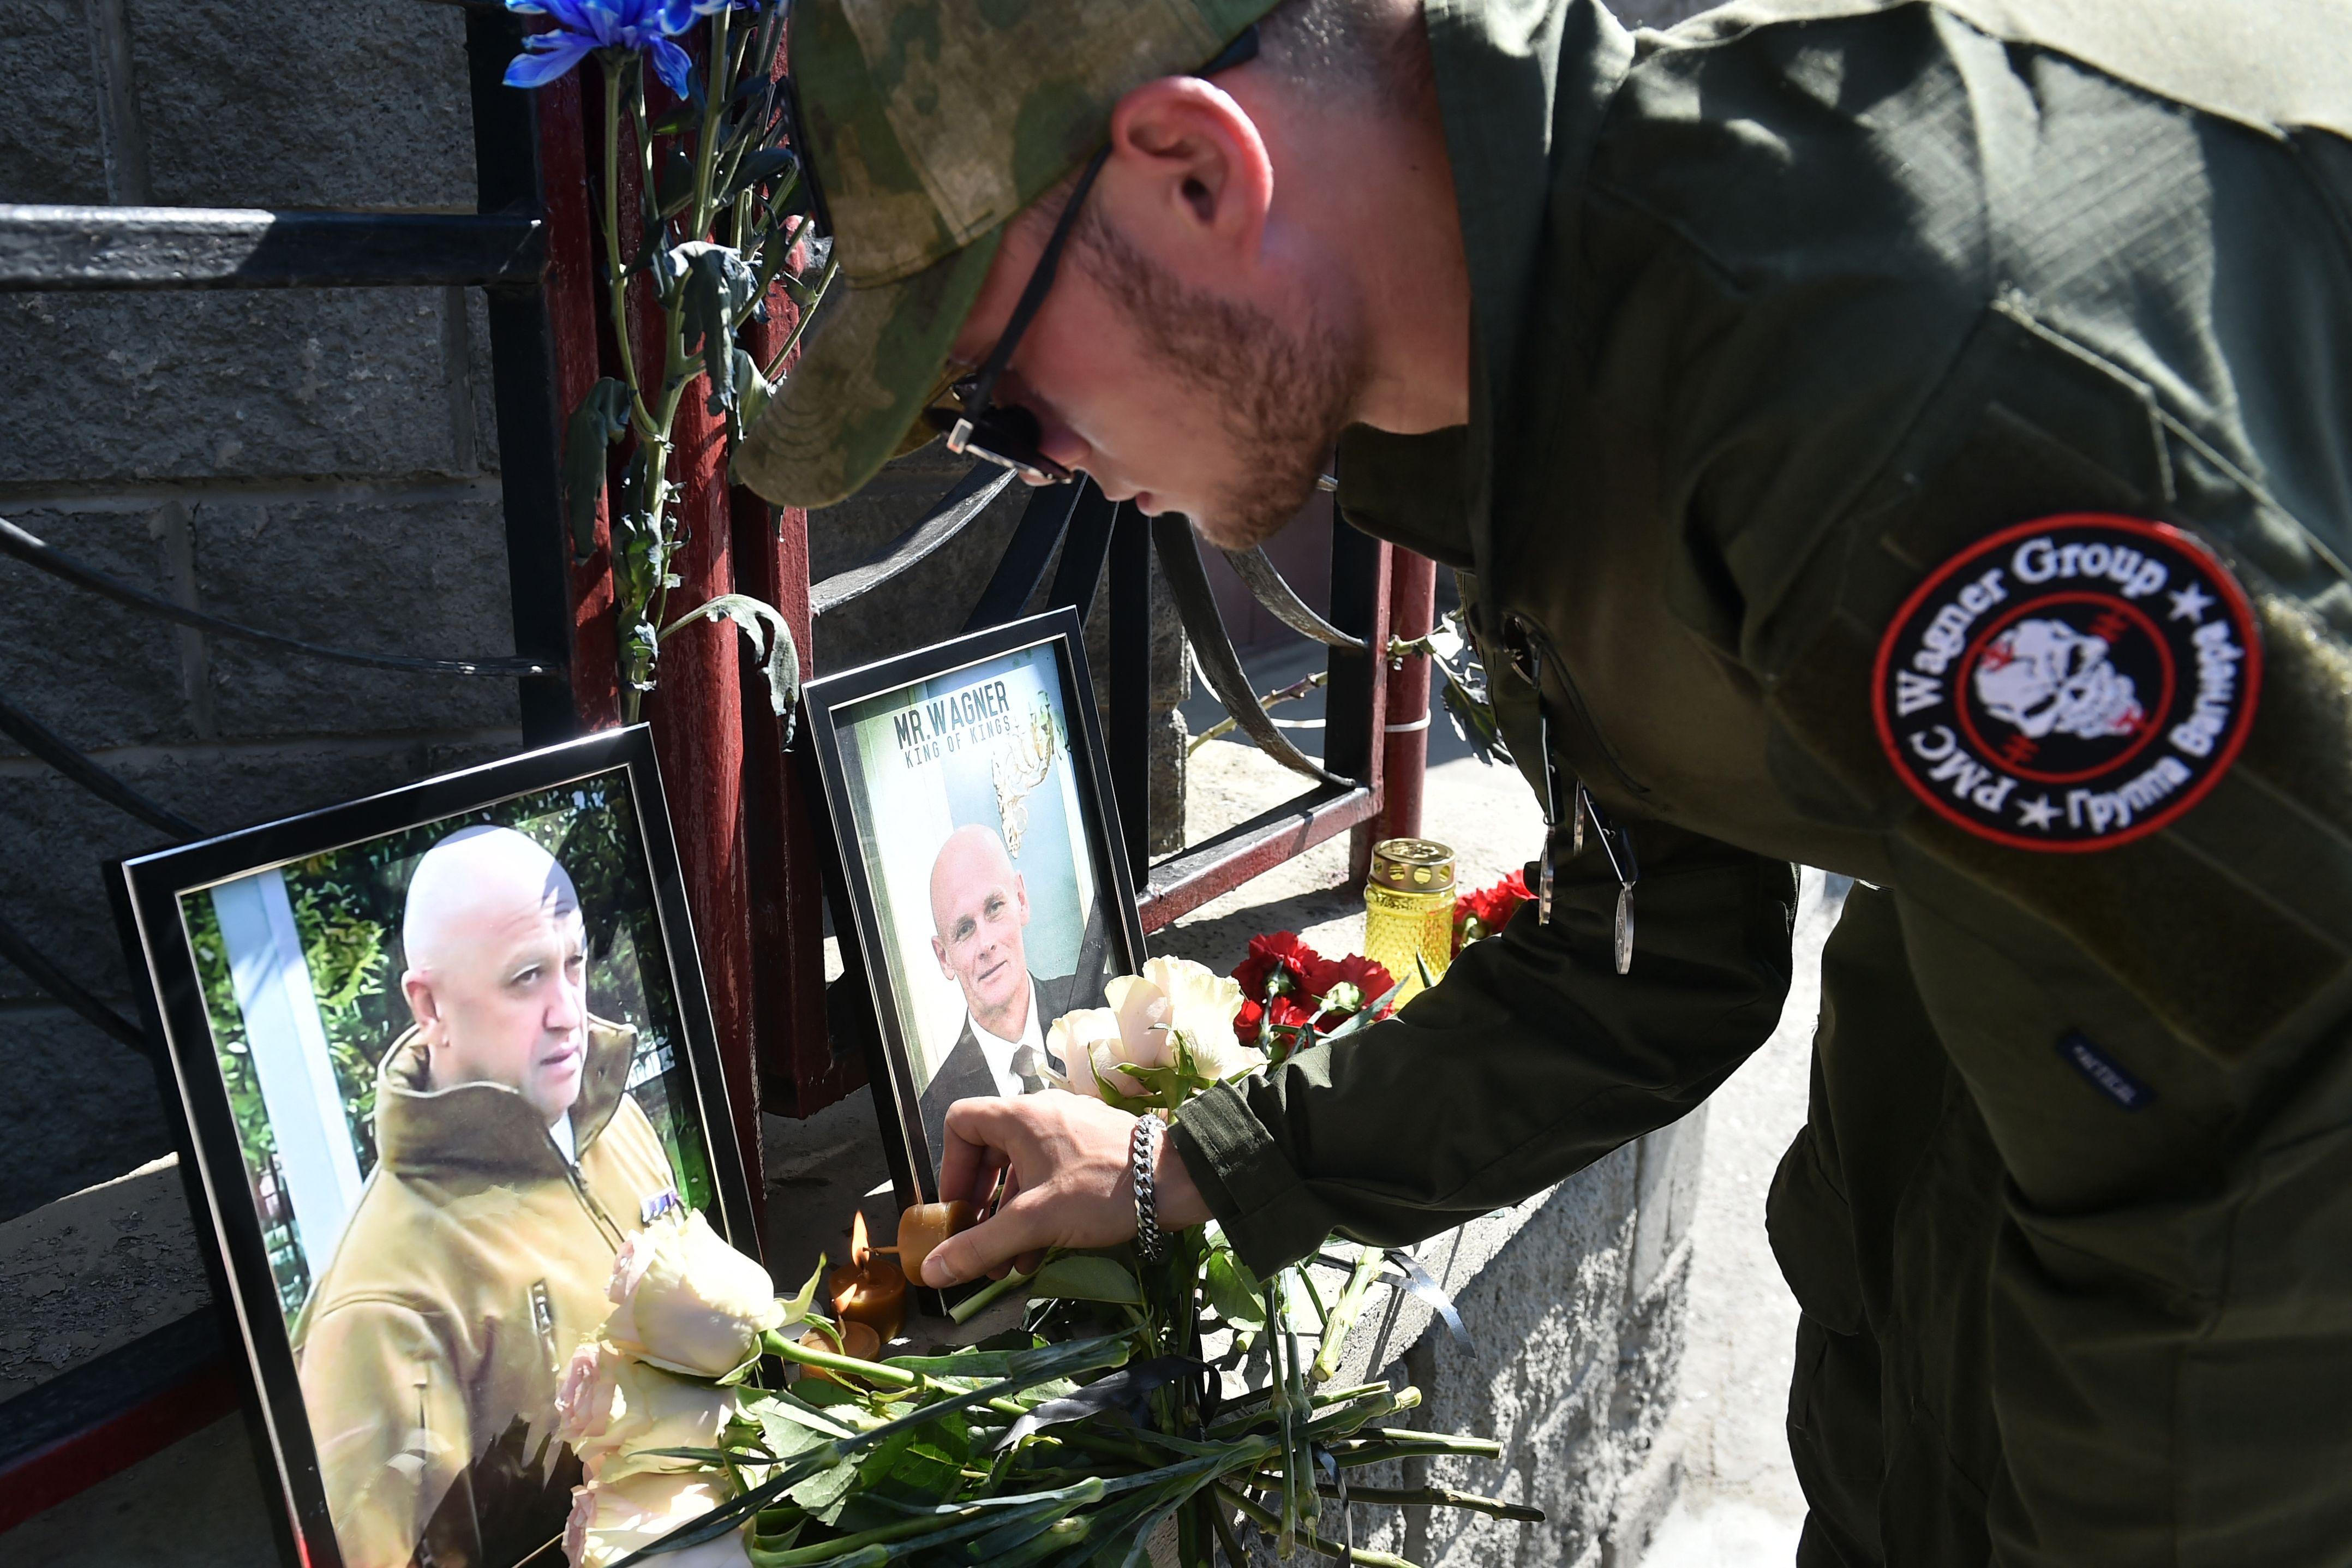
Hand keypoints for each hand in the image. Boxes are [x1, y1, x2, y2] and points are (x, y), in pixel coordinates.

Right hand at [923, 1093, 1207, 1286]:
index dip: (950, 1167)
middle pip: (989, 1153)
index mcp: (1020, 1117)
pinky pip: (1050, 1177)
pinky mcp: (1093, 1151)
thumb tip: (932, 1272)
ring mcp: (1070, 1131)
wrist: (1179, 1180)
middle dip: (981, 1206)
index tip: (958, 1209)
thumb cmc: (1101, 1189)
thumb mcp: (1034, 1221)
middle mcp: (1042, 1115)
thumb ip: (981, 1246)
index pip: (960, 1123)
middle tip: (979, 1244)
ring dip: (1009, 1218)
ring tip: (1007, 1265)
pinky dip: (1037, 1212)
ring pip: (1022, 1172)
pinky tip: (1038, 1255)